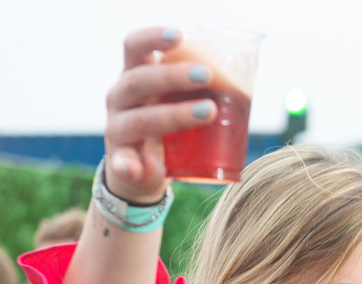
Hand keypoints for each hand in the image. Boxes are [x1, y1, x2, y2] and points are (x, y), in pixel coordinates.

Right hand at [103, 27, 217, 202]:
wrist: (138, 170)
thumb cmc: (164, 124)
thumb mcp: (174, 101)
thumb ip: (199, 87)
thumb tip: (244, 69)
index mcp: (134, 76)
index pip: (134, 47)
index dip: (153, 37)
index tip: (179, 35)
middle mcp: (120, 98)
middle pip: (139, 80)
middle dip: (173, 76)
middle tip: (207, 74)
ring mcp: (117, 129)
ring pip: (140, 120)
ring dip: (175, 115)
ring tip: (209, 112)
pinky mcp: (120, 160)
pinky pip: (120, 163)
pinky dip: (126, 165)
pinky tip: (135, 168)